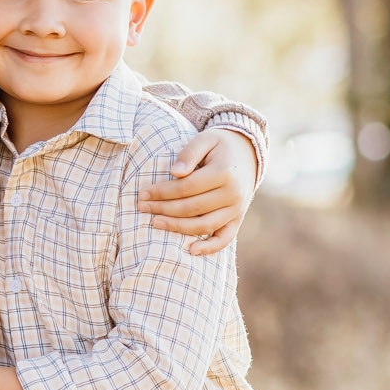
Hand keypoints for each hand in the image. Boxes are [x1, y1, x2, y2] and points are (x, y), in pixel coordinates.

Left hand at [137, 128, 256, 255]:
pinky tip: (191, 250)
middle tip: (142, 207)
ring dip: (177, 227)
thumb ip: (189, 153)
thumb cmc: (220, 145)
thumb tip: (174, 172)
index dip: (162, 192)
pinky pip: (225, 238)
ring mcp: (236, 209)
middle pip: (192, 207)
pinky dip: (209, 247)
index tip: (143, 192)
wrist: (247, 152)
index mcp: (224, 173)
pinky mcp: (237, 219)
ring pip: (204, 225)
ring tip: (155, 223)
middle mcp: (233, 194)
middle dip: (163, 209)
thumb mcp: (205, 139)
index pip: (186, 188)